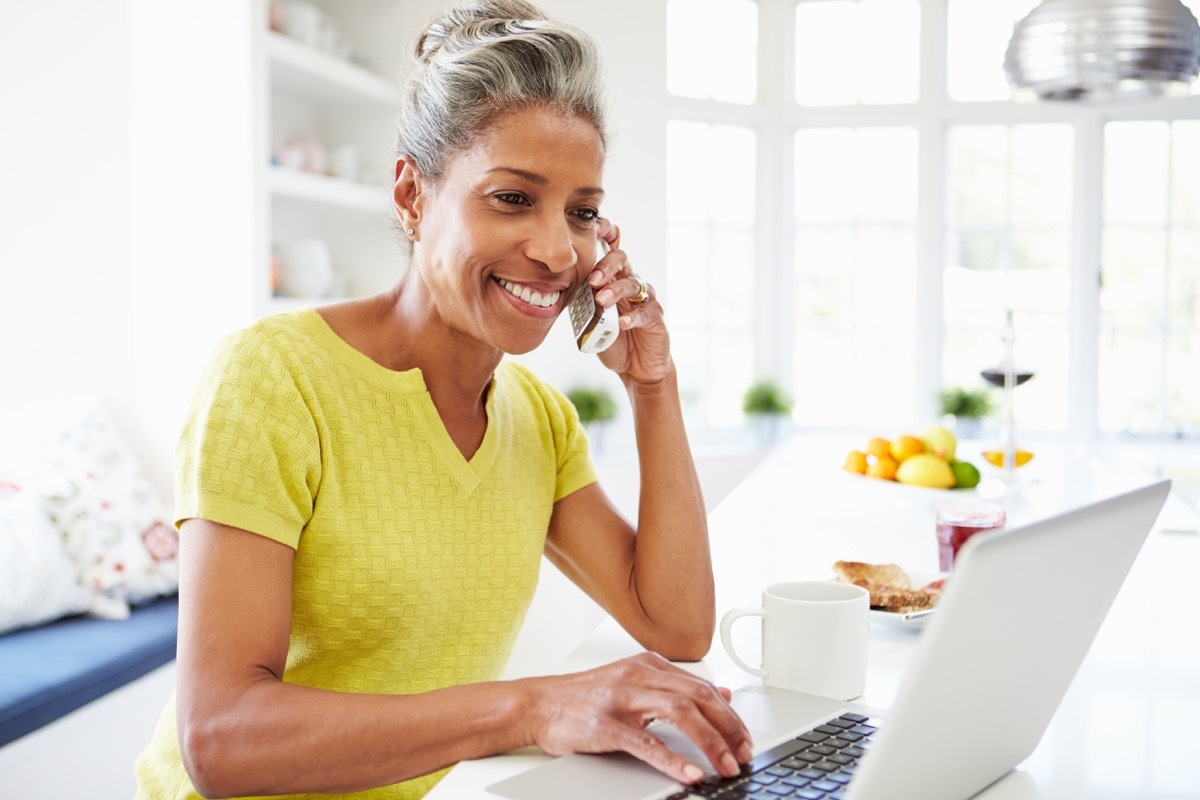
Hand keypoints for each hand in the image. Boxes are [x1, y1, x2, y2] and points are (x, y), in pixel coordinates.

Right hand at [524, 652, 752, 783]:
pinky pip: (646, 743)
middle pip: (697, 697)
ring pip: (679, 713)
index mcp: (648, 665)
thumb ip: (675, 687)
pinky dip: (672, 760)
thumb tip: (721, 695)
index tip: (744, 738)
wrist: (538, 703)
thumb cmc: (584, 697)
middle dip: (728, 727)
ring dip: (710, 742)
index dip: (729, 714)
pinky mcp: (606, 725)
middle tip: (744, 753)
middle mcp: (638, 676)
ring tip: (726, 765)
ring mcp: (622, 699)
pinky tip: (689, 774)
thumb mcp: (634, 683)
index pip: (701, 687)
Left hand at [588, 219, 670, 384]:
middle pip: (622, 260)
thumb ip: (581, 302)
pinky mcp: (655, 317)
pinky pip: (645, 312)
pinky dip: (632, 317)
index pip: (611, 249)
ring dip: (616, 290)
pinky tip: (622, 323)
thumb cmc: (612, 339)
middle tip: (593, 279)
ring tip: (602, 300)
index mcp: (613, 278)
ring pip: (633, 284)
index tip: (593, 227)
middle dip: (606, 265)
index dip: (606, 233)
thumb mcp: (591, 319)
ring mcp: (644, 299)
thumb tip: (560, 288)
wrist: (636, 366)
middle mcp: (630, 283)